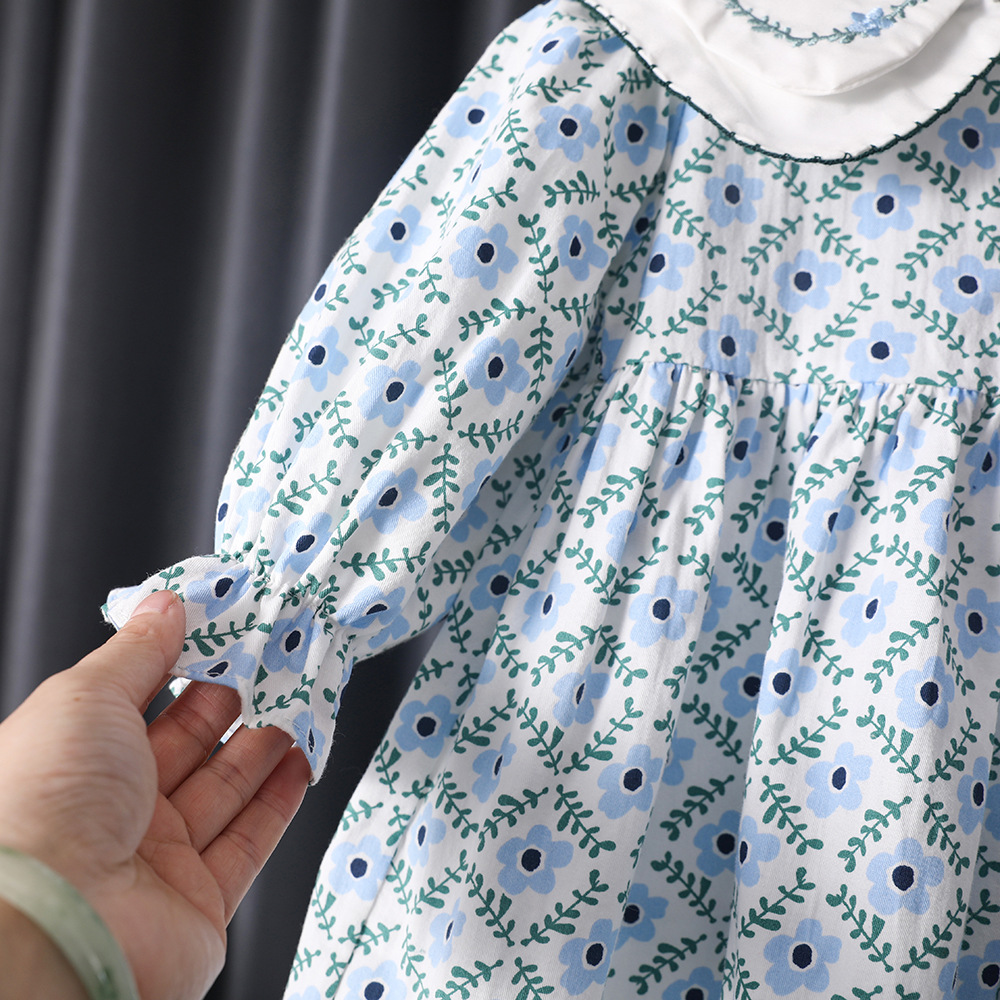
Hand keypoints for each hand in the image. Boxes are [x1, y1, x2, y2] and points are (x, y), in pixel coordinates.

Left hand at [0, 590, 309, 999]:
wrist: (54, 927)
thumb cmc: (44, 806)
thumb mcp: (85, 697)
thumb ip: (136, 650)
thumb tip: (165, 606)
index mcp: (72, 760)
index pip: (137, 702)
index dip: (184, 665)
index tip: (229, 633)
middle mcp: (111, 811)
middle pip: (187, 745)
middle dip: (233, 700)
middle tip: (276, 661)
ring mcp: (157, 860)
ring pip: (224, 790)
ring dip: (264, 745)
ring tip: (299, 703)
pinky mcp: (200, 903)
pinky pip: (249, 842)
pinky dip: (280, 801)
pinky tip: (301, 763)